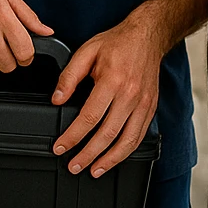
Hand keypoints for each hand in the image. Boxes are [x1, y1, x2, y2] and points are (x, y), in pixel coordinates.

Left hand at [50, 15, 162, 177]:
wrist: (148, 36)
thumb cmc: (117, 43)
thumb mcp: (87, 51)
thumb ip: (69, 76)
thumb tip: (56, 100)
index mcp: (112, 80)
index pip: (89, 117)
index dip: (72, 136)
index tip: (60, 147)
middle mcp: (130, 95)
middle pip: (107, 134)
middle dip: (88, 155)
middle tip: (73, 166)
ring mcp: (143, 104)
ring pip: (126, 141)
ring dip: (109, 160)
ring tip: (93, 170)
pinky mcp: (151, 108)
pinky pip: (139, 136)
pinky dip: (126, 151)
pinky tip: (114, 158)